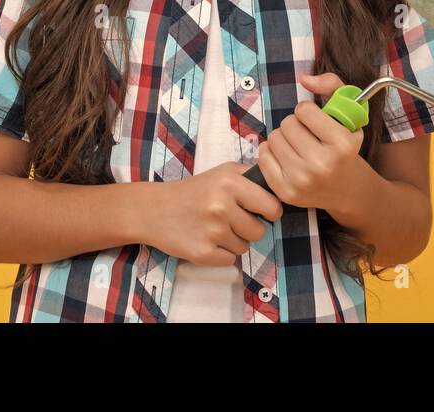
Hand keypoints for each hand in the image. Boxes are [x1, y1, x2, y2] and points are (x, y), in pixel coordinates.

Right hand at [146, 162, 282, 266]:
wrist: (153, 210)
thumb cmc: (194, 191)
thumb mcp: (222, 172)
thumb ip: (251, 177)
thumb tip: (280, 189)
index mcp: (230, 182)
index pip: (271, 206)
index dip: (270, 211)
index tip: (261, 211)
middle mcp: (222, 206)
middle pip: (259, 231)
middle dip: (249, 228)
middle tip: (230, 220)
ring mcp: (212, 231)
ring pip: (245, 247)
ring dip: (234, 241)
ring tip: (214, 228)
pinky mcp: (202, 253)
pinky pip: (230, 261)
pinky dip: (221, 254)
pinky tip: (206, 240)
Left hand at [256, 71, 365, 210]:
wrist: (349, 190)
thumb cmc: (345, 148)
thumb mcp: (349, 114)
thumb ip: (332, 85)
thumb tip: (304, 79)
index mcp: (341, 143)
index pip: (303, 110)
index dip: (308, 112)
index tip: (317, 122)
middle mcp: (322, 164)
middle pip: (287, 124)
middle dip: (295, 125)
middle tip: (307, 136)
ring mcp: (302, 180)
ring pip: (273, 138)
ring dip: (283, 138)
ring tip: (298, 146)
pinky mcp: (286, 192)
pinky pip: (263, 156)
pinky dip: (271, 152)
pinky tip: (286, 157)